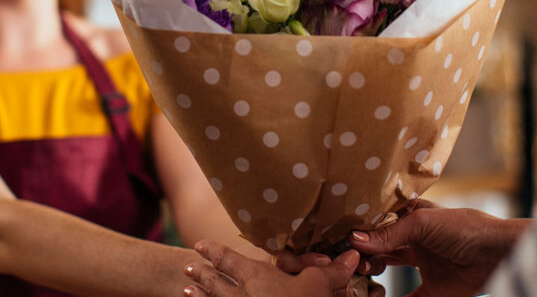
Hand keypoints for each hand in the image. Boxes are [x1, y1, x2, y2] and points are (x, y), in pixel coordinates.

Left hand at [184, 240, 362, 296]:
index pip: (229, 259)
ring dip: (199, 295)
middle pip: (215, 281)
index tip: (201, 245)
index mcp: (256, 278)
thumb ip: (330, 272)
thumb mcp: (318, 288)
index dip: (214, 251)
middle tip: (189, 266)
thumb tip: (350, 256)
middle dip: (203, 273)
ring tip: (187, 289)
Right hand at [348, 203, 529, 296]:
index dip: (360, 228)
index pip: (379, 221)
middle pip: (380, 246)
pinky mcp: (433, 289)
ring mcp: (422, 264)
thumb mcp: (422, 224)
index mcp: (412, 216)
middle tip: (348, 260)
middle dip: (362, 252)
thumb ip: (388, 234)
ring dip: (372, 272)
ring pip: (388, 269)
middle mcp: (414, 239)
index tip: (339, 237)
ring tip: (357, 275)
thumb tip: (355, 240)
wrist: (497, 254)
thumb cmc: (464, 227)